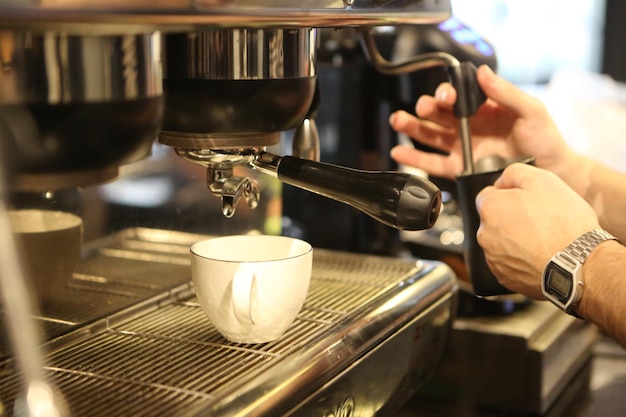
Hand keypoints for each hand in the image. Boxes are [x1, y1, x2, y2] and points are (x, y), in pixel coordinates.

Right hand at [389, 65, 574, 178]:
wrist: (552, 172)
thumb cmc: (545, 139)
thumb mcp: (531, 110)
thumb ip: (505, 92)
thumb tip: (483, 72)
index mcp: (483, 108)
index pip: (458, 96)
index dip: (448, 93)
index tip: (447, 96)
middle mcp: (469, 126)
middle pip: (438, 114)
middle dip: (426, 107)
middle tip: (423, 107)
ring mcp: (462, 148)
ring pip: (430, 135)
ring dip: (412, 127)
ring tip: (398, 120)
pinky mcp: (459, 169)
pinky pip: (432, 163)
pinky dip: (414, 159)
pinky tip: (400, 152)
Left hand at [475, 163, 599, 298]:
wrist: (579, 263)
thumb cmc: (563, 224)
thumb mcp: (541, 179)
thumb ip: (514, 173)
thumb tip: (502, 181)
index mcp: (490, 208)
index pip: (488, 195)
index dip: (508, 195)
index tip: (525, 200)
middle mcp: (485, 235)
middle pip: (495, 220)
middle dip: (511, 218)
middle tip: (539, 219)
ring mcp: (493, 259)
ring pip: (502, 242)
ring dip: (516, 239)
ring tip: (543, 238)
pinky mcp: (504, 277)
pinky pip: (509, 263)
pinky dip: (521, 259)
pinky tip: (540, 254)